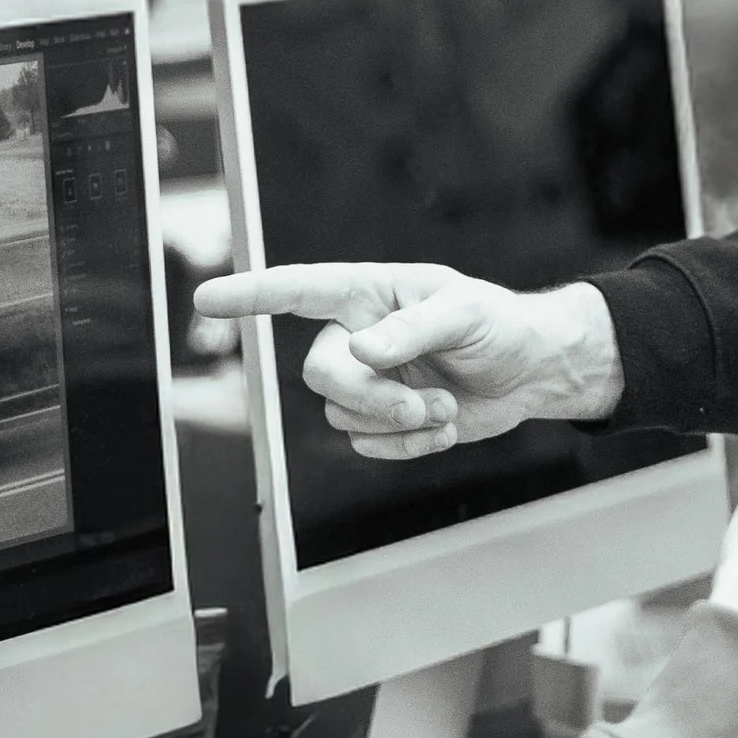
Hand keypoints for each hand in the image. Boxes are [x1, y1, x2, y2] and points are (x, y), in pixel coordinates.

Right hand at [191, 262, 620, 458]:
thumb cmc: (500, 325)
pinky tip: (442, 427)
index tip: (207, 297)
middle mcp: (356, 336)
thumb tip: (362, 350)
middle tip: (424, 404)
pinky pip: (366, 444)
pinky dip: (407, 446)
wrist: (529, 373)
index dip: (251, 294)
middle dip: (370, 397)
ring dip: (397, 422)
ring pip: (339, 416)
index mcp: (369, 294)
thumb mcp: (466, 313)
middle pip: (320, 375)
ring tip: (445, 407)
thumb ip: (413, 329)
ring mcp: (367, 381)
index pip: (298, 291)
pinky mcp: (382, 420)